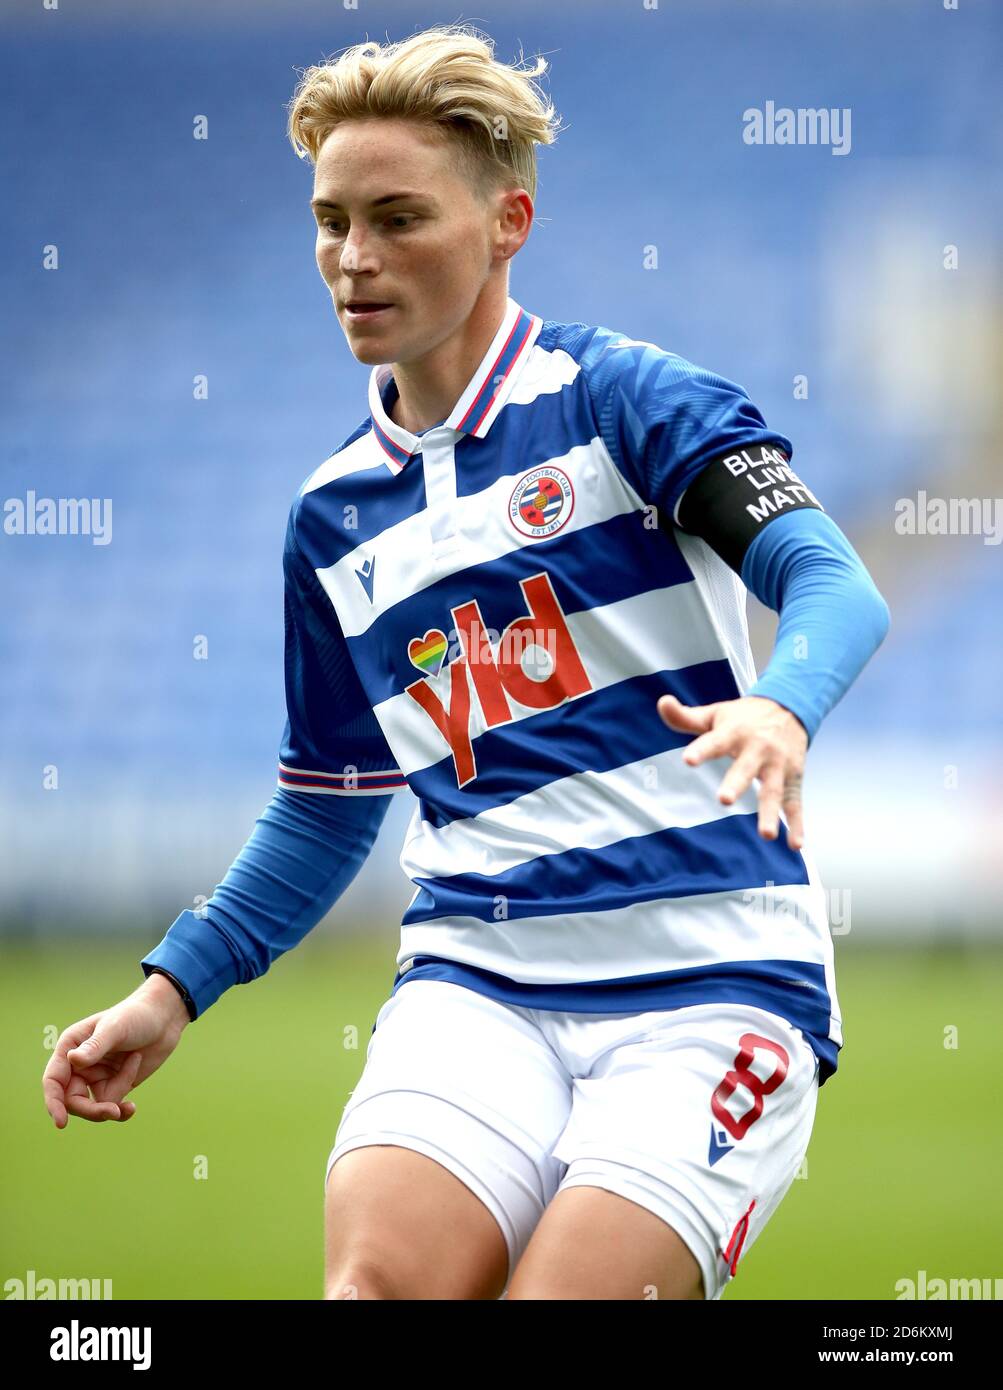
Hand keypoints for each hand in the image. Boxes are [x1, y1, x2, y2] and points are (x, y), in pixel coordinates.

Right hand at [42, 973, 189, 1128]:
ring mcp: (96, 1077)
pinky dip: (122, 1110)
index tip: (62, 1123)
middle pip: (73, 1101)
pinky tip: (131, 1108)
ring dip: (116, 1099)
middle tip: (114, 1111)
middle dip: (92, 1109)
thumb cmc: (136, 1016)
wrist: (164, 1019)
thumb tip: (72, 1059)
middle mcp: (79, 1065)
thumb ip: (95, 1046)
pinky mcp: (114, 1085)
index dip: (54, 1103)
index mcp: (70, 1047)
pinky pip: (111, 1106)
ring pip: (95, 1106)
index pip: (54, 1080)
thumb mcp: (116, 1028)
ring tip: (136, 1064)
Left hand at [657, 693, 808, 849]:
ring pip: (774, 791)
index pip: (715, 741)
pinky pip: (795, 804)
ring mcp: (778, 766)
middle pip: (746, 769)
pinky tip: (795, 845)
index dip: (702, 750)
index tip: (688, 760)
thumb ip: (686, 717)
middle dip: (736, 784)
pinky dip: (797, 825)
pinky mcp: (793, 779)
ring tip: (766, 835)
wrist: (790, 707)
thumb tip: (662, 703)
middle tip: (724, 800)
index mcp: (735, 732)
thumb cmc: (743, 716)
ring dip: (770, 813)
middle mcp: (758, 749)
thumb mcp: (715, 714)